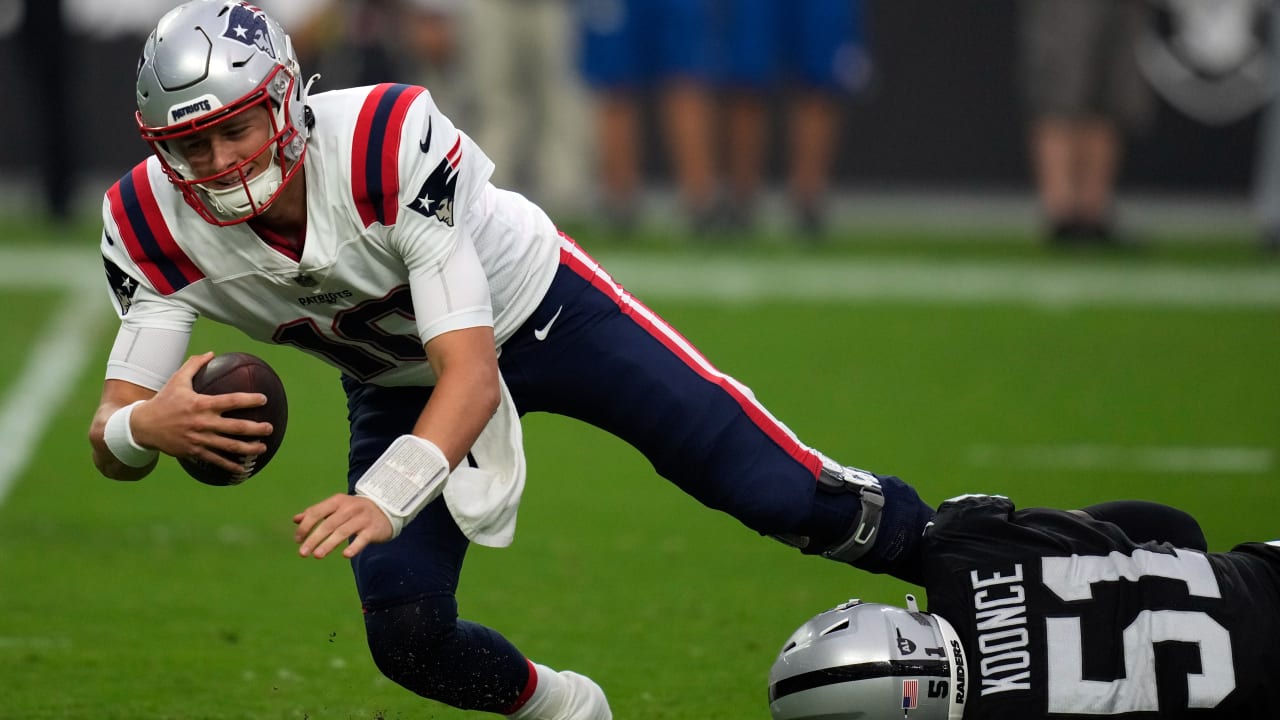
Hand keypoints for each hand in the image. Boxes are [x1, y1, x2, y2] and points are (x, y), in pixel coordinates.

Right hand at [130, 352, 271, 475]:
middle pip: (235, 427)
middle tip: (270, 428)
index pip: (231, 401)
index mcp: (201, 404)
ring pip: (229, 446)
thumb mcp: (177, 380)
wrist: (144, 425)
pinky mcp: (194, 451)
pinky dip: (230, 465)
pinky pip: (216, 460)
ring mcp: (199, 439)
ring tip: (263, 447)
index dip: (249, 400)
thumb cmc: (164, 401)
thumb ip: (194, 365)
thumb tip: (211, 353)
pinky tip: (244, 469)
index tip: (264, 399)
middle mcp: (203, 423)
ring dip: (248, 448)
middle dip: (256, 429)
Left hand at [293, 494, 393, 558]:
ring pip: (343, 531)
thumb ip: (317, 513)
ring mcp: (362, 518)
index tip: (298, 540)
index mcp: (337, 501)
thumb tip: (296, 519)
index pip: (317, 512)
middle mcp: (350, 507)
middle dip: (314, 539)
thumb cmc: (355, 511)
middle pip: (329, 524)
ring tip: (317, 555)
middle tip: (302, 553)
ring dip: (329, 544)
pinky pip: (362, 539)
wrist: (385, 510)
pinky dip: (354, 546)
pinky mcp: (373, 529)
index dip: (305, 526)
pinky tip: (345, 555)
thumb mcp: (336, 507)